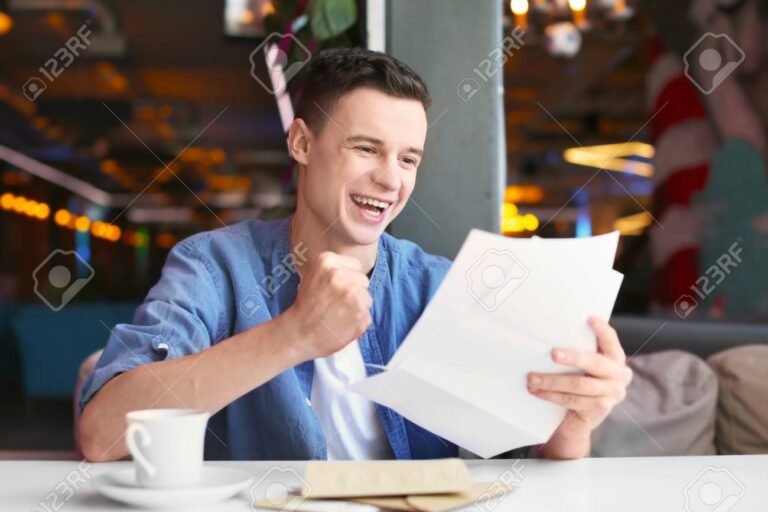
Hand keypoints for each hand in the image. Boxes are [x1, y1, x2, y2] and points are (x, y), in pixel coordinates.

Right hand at [283, 251, 371, 360]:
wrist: (298, 334)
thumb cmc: (305, 306)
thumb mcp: (312, 275)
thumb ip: (333, 268)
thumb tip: (353, 269)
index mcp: (327, 262)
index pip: (355, 265)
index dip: (348, 277)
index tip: (337, 287)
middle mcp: (340, 276)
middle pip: (363, 280)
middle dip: (354, 291)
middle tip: (337, 302)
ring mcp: (352, 295)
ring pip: (367, 298)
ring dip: (358, 307)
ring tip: (340, 314)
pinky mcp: (360, 314)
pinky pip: (367, 315)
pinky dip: (358, 322)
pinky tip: (343, 324)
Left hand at [527, 317, 632, 444]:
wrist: (579, 418)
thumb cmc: (578, 382)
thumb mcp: (583, 366)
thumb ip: (578, 351)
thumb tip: (551, 332)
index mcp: (616, 358)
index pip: (611, 341)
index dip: (602, 330)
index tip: (590, 319)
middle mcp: (619, 375)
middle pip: (594, 363)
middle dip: (572, 357)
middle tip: (553, 353)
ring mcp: (612, 394)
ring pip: (579, 385)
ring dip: (552, 381)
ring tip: (532, 378)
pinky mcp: (599, 410)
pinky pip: (571, 400)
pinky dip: (551, 395)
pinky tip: (536, 391)